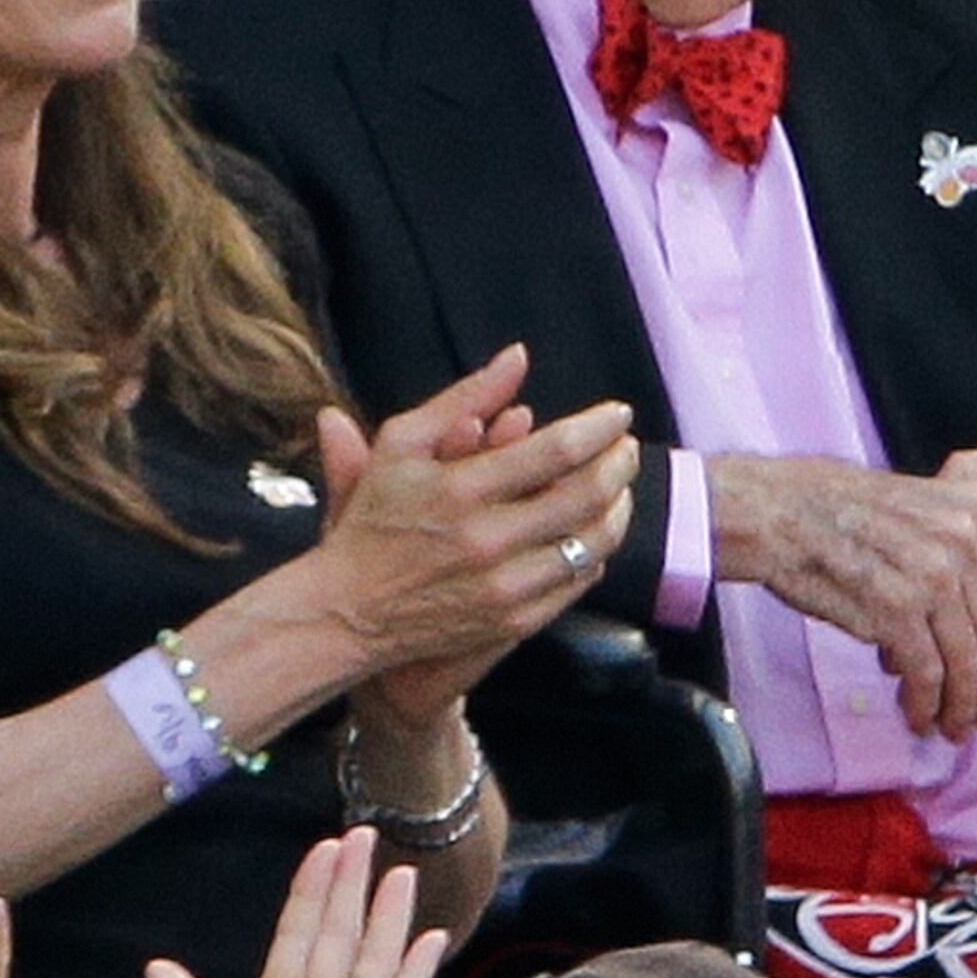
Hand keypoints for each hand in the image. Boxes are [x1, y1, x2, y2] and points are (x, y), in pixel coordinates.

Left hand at [147, 832, 439, 977]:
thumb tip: (158, 967)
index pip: (297, 935)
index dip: (311, 892)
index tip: (325, 849)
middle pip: (338, 935)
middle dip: (351, 886)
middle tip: (365, 835)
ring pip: (372, 961)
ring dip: (388, 917)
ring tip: (402, 872)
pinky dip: (417, 972)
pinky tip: (432, 937)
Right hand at [309, 344, 638, 692]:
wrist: (349, 612)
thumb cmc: (373, 521)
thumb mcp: (400, 445)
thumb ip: (463, 397)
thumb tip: (518, 356)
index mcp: (460, 490)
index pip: (555, 450)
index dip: (598, 427)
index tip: (618, 414)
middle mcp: (487, 540)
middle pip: (585, 496)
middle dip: (619, 464)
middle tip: (627, 447)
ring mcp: (504, 587)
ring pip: (592, 543)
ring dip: (618, 508)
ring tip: (618, 487)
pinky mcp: (513, 621)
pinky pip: (577, 582)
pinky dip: (594, 551)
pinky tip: (592, 531)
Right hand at [703, 450, 976, 738]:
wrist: (776, 513)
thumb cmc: (830, 512)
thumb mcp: (913, 508)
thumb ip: (952, 550)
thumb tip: (971, 618)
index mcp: (974, 510)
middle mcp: (963, 540)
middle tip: (976, 717)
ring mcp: (933, 574)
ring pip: (967, 661)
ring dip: (959, 706)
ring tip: (947, 728)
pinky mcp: (898, 609)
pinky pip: (927, 673)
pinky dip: (925, 704)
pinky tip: (915, 716)